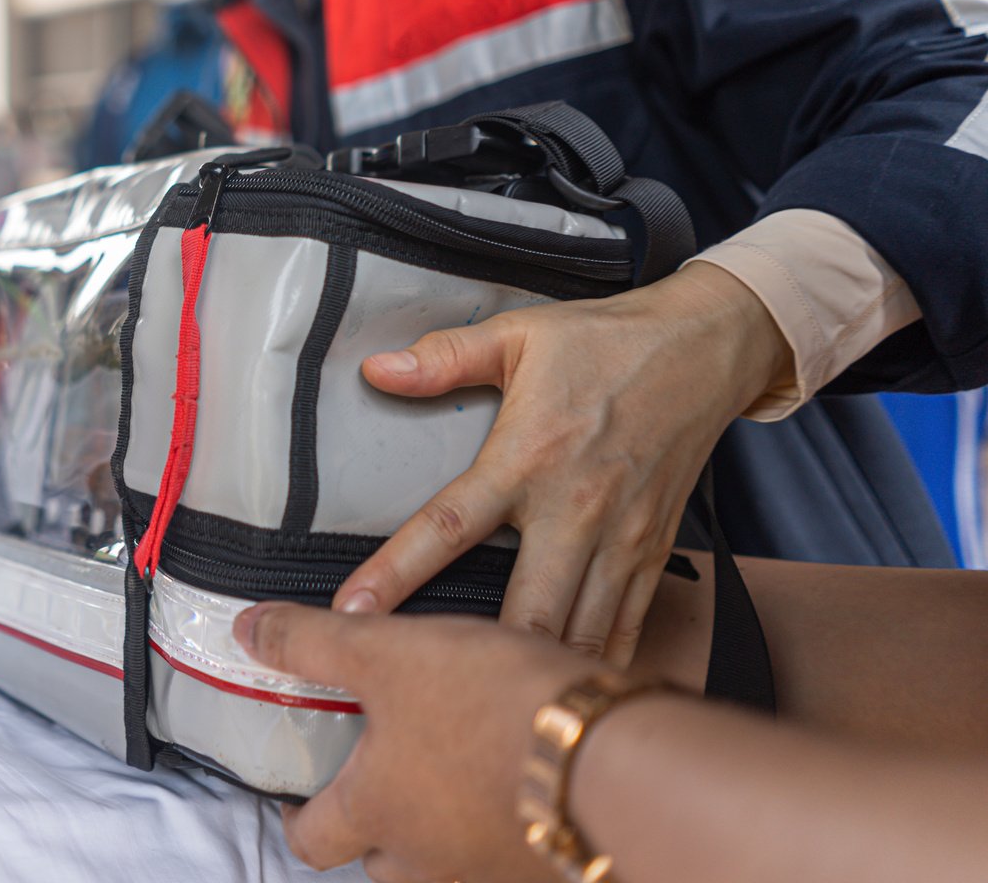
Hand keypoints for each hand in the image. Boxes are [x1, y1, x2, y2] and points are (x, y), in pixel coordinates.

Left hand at [236, 603, 597, 881]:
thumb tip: (247, 629)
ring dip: (445, 827)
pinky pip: (512, 857)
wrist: (617, 758)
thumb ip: (311, 642)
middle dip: (378, 825)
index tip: (299, 798)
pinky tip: (524, 785)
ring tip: (457, 771)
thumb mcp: (386, 651)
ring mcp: (494, 874)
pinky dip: (507, 828)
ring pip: (449, 864)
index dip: (299, 817)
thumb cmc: (495, 706)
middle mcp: (431, 861)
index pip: (312, 840)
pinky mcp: (552, 870)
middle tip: (385, 774)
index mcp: (377, 813)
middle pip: (383, 861)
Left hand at [335, 262, 789, 664]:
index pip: (448, 524)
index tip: (353, 616)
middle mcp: (574, 510)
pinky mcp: (653, 552)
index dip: (396, 574)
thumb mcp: (518, 336)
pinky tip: (567, 699)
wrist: (706, 348)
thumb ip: (444, 358)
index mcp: (527, 458)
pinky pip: (626, 628)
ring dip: (541, 680)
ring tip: (496, 723)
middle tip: (430, 705)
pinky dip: (597, 668)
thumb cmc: (608, 342)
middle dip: (482, 665)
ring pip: (579, 634)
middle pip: (526, 609)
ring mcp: (620, 539)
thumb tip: (378, 370)